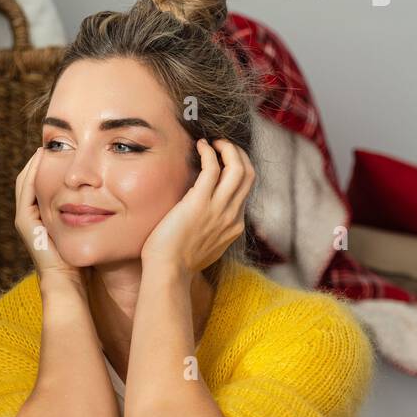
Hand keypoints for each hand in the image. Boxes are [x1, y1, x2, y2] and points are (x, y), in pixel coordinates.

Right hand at [15, 148, 86, 284]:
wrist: (70, 281)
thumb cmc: (85, 259)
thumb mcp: (89, 229)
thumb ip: (93, 213)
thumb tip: (111, 195)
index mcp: (45, 218)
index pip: (44, 186)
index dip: (51, 168)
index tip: (65, 151)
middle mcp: (32, 217)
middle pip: (32, 181)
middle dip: (40, 162)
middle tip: (52, 144)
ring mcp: (26, 219)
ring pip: (26, 182)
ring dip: (35, 163)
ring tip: (45, 146)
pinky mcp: (24, 221)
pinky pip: (26, 189)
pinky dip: (33, 171)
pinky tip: (42, 157)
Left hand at [139, 138, 254, 275]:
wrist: (168, 272)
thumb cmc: (177, 262)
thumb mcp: (206, 247)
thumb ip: (213, 229)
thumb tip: (205, 215)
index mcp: (234, 226)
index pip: (246, 190)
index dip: (238, 169)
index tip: (225, 161)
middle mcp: (231, 216)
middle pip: (248, 175)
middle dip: (238, 154)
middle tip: (222, 146)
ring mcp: (218, 209)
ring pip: (238, 168)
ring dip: (227, 149)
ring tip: (213, 143)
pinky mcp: (199, 203)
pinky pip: (212, 168)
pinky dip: (208, 152)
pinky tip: (200, 146)